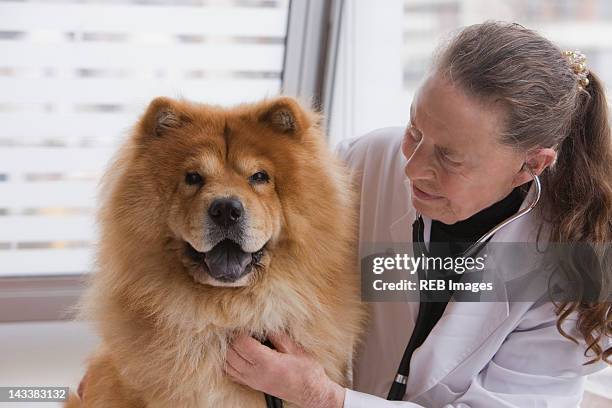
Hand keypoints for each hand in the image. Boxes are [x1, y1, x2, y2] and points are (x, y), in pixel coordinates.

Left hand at [224, 333, 344, 407]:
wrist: (310, 392)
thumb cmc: (306, 371)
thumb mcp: (295, 349)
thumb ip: (278, 336)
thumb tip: (265, 325)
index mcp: (266, 362)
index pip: (242, 344)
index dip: (241, 331)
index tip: (246, 324)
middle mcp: (255, 373)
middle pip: (230, 354)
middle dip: (233, 339)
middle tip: (241, 330)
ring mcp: (252, 381)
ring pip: (228, 365)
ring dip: (229, 351)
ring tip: (239, 340)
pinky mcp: (253, 385)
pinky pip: (232, 375)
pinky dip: (229, 364)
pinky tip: (237, 355)